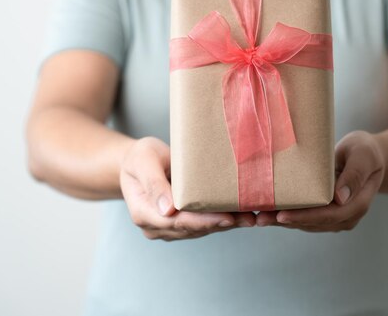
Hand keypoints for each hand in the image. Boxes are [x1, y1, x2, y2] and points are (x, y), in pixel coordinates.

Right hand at [120, 137, 255, 240]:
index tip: (226, 218)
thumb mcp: (143, 160)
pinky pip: (202, 225)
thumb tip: (167, 209)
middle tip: (248, 218)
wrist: (137, 163)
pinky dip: (221, 220)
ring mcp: (169, 228)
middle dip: (220, 224)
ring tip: (250, 217)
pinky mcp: (181, 224)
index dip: (202, 221)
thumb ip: (153, 182)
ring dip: (225, 224)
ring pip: (200, 229)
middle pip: (192, 228)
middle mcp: (156, 226)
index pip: (176, 222)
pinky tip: (241, 215)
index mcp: (143, 213)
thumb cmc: (140, 157)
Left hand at [256, 130, 385, 231]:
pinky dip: (286, 216)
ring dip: (282, 222)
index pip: (330, 215)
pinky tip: (268, 212)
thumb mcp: (363, 156)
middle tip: (260, 218)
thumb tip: (340, 198)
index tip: (283, 216)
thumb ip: (354, 174)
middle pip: (313, 223)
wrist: (366, 156)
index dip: (305, 217)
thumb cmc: (365, 152)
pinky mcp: (324, 213)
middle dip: (286, 221)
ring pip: (306, 223)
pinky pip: (304, 217)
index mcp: (358, 204)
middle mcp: (346, 216)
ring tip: (258, 216)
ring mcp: (335, 218)